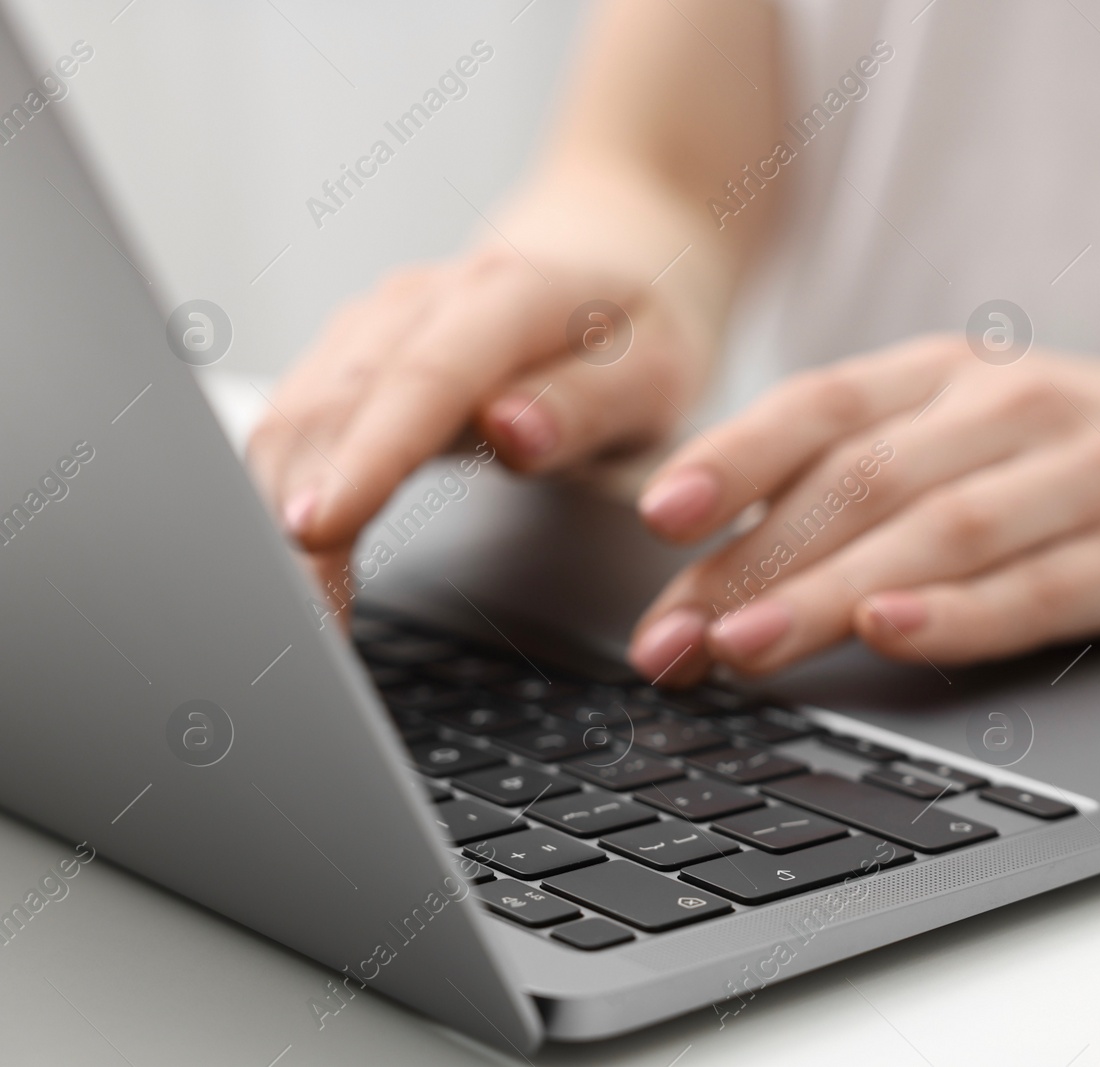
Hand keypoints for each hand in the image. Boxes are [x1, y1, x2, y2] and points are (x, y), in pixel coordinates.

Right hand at [248, 244, 705, 602]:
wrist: (605, 263)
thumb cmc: (632, 336)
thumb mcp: (652, 373)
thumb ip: (587, 405)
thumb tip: (511, 433)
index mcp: (507, 295)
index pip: (424, 378)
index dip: (367, 457)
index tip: (318, 530)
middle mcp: (420, 300)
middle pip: (336, 405)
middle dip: (300, 512)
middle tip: (294, 623)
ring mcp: (371, 327)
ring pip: (294, 417)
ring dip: (274, 512)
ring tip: (284, 616)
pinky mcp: (344, 360)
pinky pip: (291, 428)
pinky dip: (280, 497)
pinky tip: (284, 568)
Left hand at [625, 336, 1099, 683]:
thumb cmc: (1086, 450)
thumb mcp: (978, 424)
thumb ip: (871, 464)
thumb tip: (726, 548)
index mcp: (952, 371)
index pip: (822, 405)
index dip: (734, 456)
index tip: (660, 515)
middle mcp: (1012, 409)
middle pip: (859, 480)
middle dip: (750, 561)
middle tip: (672, 635)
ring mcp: (1084, 476)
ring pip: (934, 532)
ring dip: (827, 591)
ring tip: (745, 643)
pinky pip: (1034, 586)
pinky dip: (957, 612)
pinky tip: (892, 631)